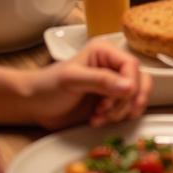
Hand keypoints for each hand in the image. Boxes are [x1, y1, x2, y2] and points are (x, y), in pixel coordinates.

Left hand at [25, 40, 152, 129]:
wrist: (34, 106)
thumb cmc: (48, 86)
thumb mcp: (72, 80)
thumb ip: (101, 81)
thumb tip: (130, 87)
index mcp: (105, 52)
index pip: (132, 65)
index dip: (132, 83)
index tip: (124, 98)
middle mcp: (113, 66)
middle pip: (139, 81)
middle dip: (125, 100)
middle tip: (106, 111)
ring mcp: (113, 85)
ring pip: (136, 96)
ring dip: (121, 111)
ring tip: (99, 117)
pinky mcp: (111, 101)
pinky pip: (126, 109)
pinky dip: (116, 118)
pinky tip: (97, 120)